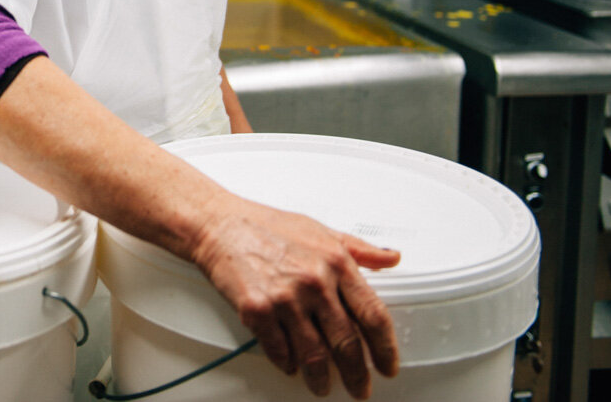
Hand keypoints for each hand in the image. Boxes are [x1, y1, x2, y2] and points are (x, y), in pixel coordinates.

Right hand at [189, 191, 400, 398]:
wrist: (219, 225)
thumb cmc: (267, 226)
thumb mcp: (321, 230)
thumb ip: (359, 249)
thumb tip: (391, 257)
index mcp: (336, 262)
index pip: (373, 315)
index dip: (386, 348)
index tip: (387, 364)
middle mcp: (314, 282)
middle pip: (347, 343)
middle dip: (357, 374)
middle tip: (360, 387)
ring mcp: (285, 299)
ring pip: (314, 356)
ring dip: (321, 378)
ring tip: (323, 385)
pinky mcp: (257, 311)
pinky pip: (279, 351)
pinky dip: (287, 364)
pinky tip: (291, 365)